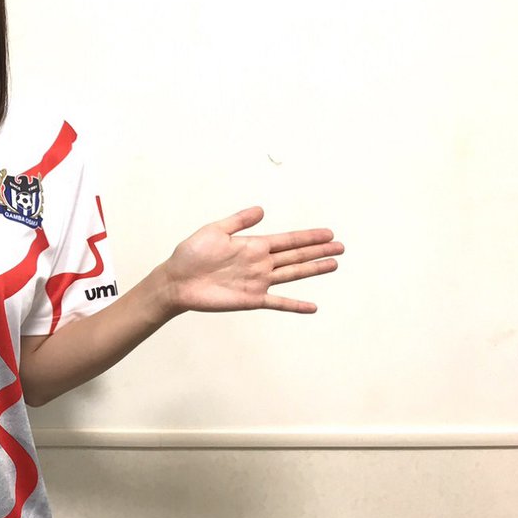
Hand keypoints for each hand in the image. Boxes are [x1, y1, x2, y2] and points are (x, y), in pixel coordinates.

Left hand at [159, 206, 342, 314]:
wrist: (177, 280)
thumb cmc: (191, 254)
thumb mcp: (214, 230)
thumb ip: (238, 221)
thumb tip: (261, 210)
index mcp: (253, 245)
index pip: (287, 239)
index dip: (308, 237)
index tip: (328, 232)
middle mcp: (260, 263)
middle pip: (296, 255)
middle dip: (318, 251)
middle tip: (341, 246)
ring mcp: (258, 281)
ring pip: (292, 274)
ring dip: (313, 270)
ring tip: (334, 264)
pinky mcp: (251, 299)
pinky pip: (277, 302)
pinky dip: (294, 305)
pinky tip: (312, 307)